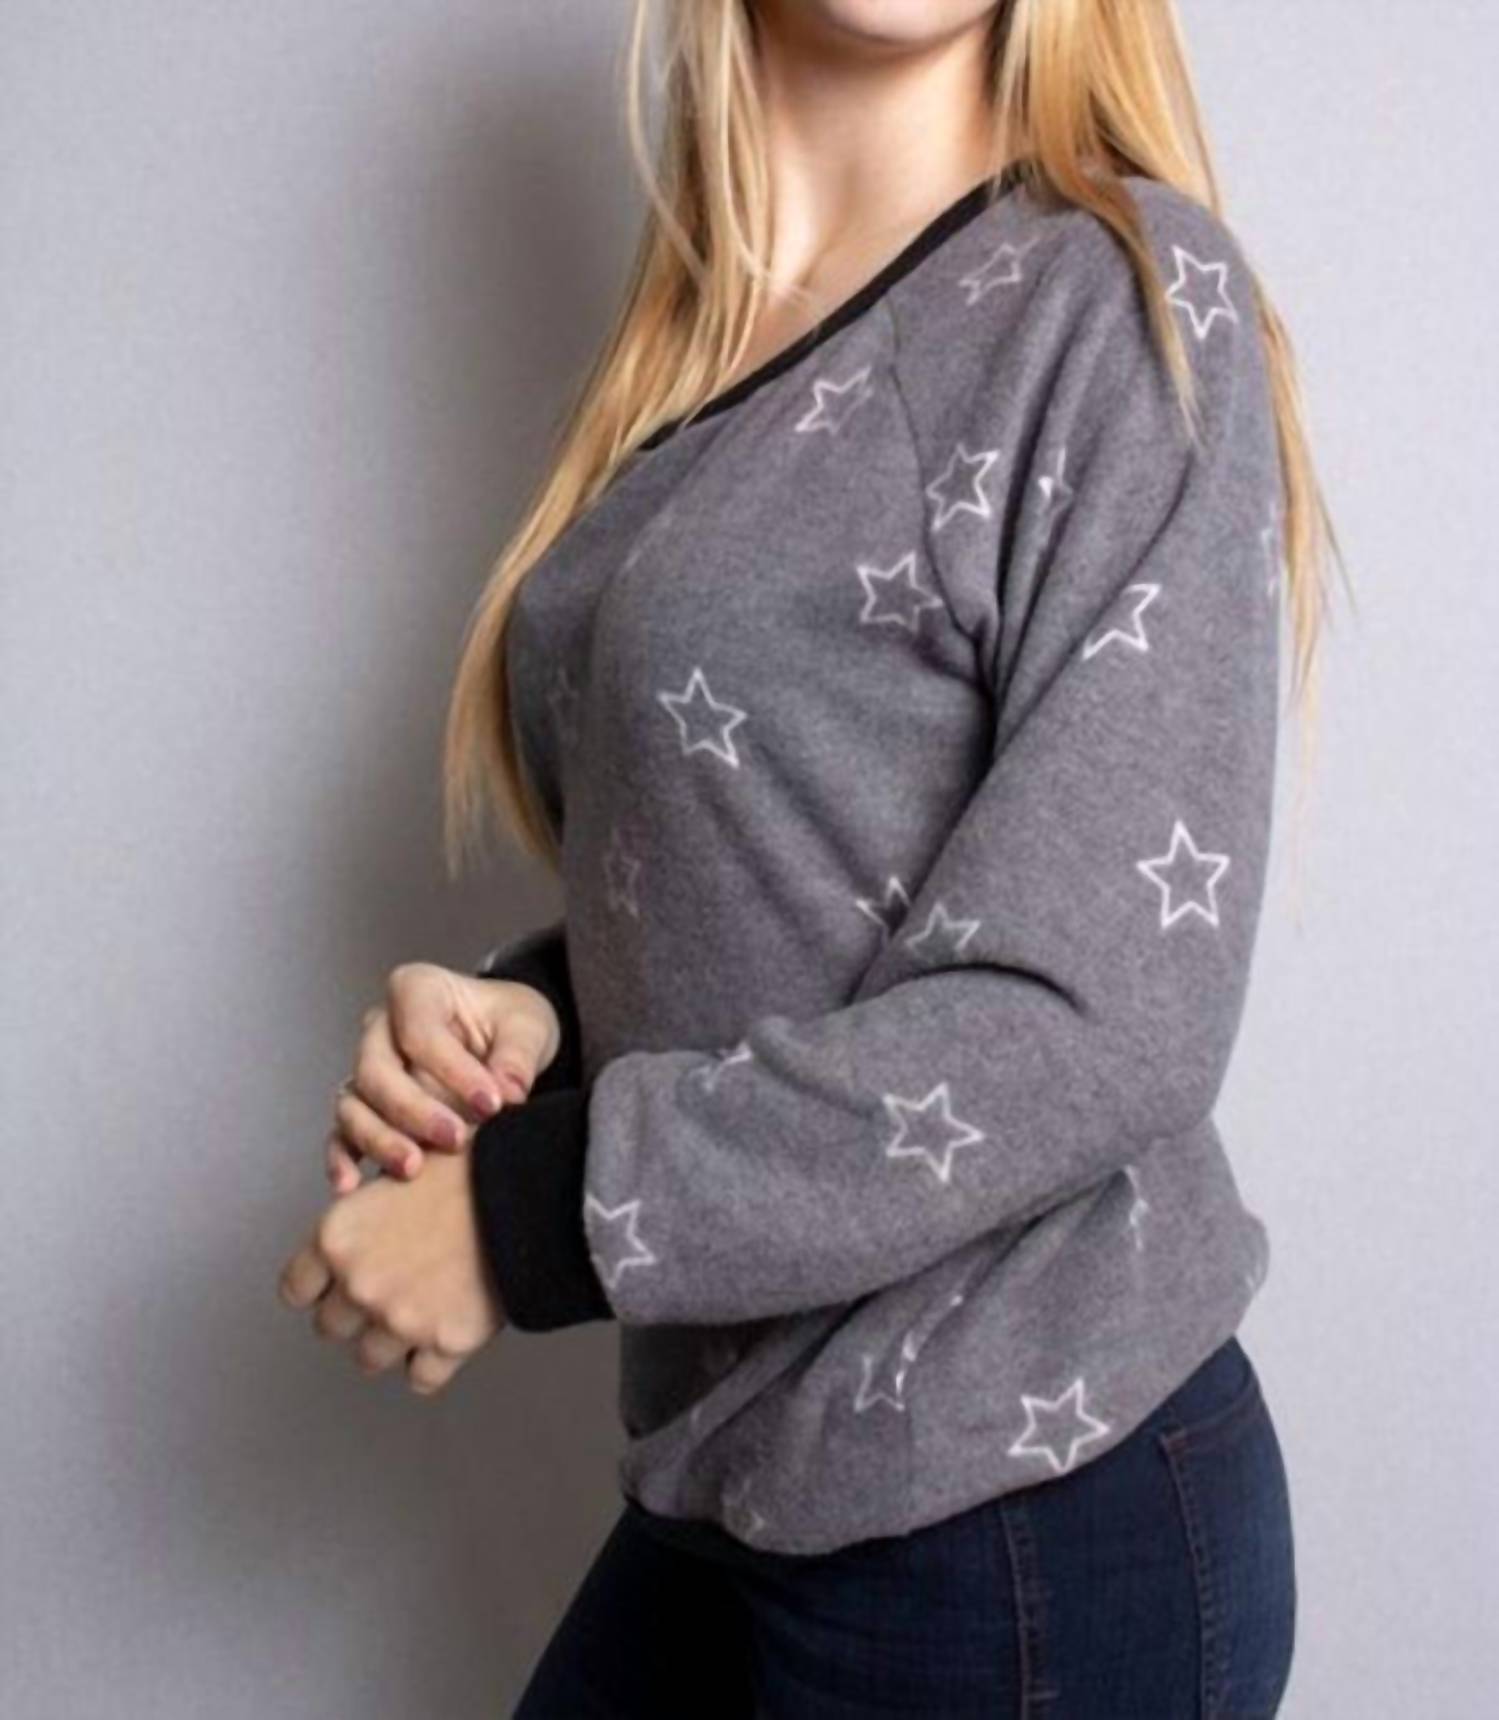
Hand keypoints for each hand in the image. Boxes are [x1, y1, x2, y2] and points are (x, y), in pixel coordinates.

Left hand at [277, 1149, 503, 1394]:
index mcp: (338, 1239)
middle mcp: (360, 1285)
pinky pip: (419, 1378)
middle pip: (330, 1328)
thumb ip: (361, 1221)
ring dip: (391, 1339)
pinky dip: (431, 1361)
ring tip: (420, 1307)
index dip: (316, 1287)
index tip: (332, 1285)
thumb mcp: (395, 1176)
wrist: (527, 1189)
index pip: (295, 1290)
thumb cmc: (466, 1170)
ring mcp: (401, 1320)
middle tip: (388, 1289)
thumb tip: (350, 1248)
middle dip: (355, 1313)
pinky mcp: (444, 1345)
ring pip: (369, 1358)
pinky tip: (446, 1330)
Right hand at [327, 962, 561, 1191]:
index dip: (453, 1070)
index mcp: (417, 989)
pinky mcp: (365, 1108)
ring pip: (353, 1104)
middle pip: (376, 1069)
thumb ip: (518, 1054)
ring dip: (379, 1138)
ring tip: (413, 1169)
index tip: (493, 1104)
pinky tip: (352, 1185)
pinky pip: (340, 1133)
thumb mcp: (528, 1024)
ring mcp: (367, 1068)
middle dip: (413, 1110)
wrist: (499, 1043)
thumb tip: (509, 1091)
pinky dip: (341, 1159)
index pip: (420, 1030)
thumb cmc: (508, 1024)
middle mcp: (380, 1026)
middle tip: (455, 1140)